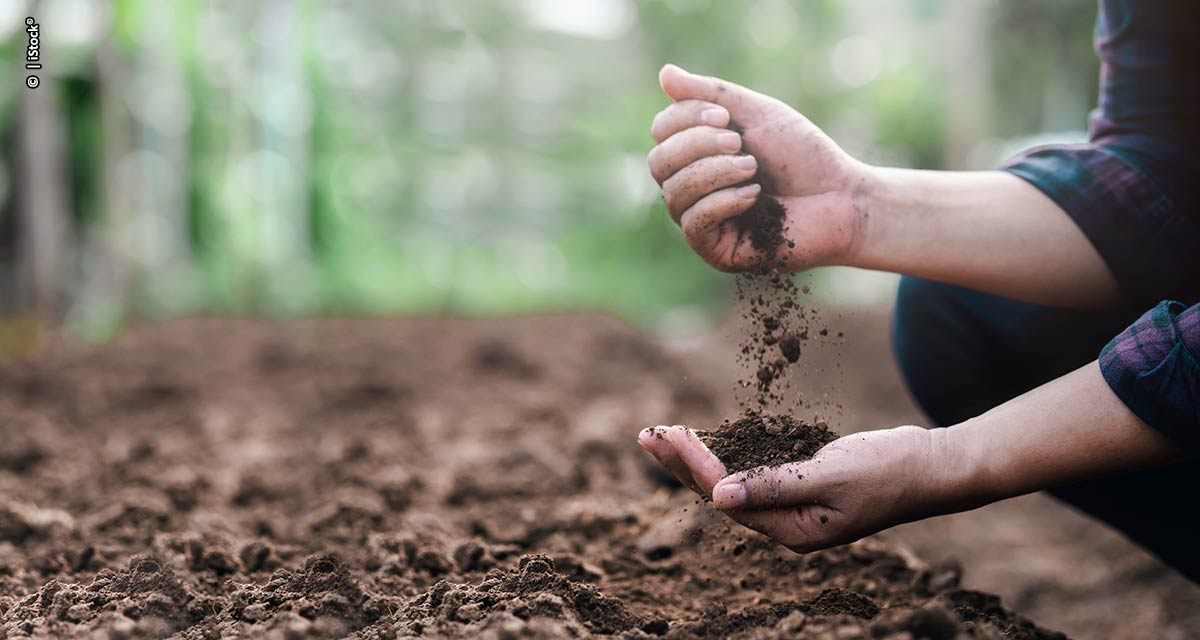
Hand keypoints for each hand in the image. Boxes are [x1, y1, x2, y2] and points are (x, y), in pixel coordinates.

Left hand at [637, 424, 957, 552]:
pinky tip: (709, 441)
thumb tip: (719, 496)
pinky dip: (729, 454)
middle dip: (681, 463)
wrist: (934, 466)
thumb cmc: (889, 470)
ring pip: (733, 483)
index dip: (693, 466)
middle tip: (647, 433)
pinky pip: (754, 472)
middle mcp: (787, 524)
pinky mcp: (803, 485)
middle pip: (720, 494)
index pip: (726, 498)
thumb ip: (775, 485)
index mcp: (792, 531)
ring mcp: (795, 506)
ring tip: (663, 436)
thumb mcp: (830, 477)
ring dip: (699, 458)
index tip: (665, 435)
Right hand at [647, 64, 866, 271]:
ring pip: (674, 193)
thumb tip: (664, 74)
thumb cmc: (803, 156)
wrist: (843, 197)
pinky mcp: (716, 251)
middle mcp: (692, 188)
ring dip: (715, 172)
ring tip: (752, 169)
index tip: (725, 117)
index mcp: (697, 154)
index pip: (661, 133)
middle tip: (739, 143)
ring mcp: (702, 222)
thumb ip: (711, 94)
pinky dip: (722, 202)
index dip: (684, 119)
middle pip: (659, 163)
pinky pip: (694, 224)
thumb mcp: (757, 114)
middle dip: (697, 146)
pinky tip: (754, 194)